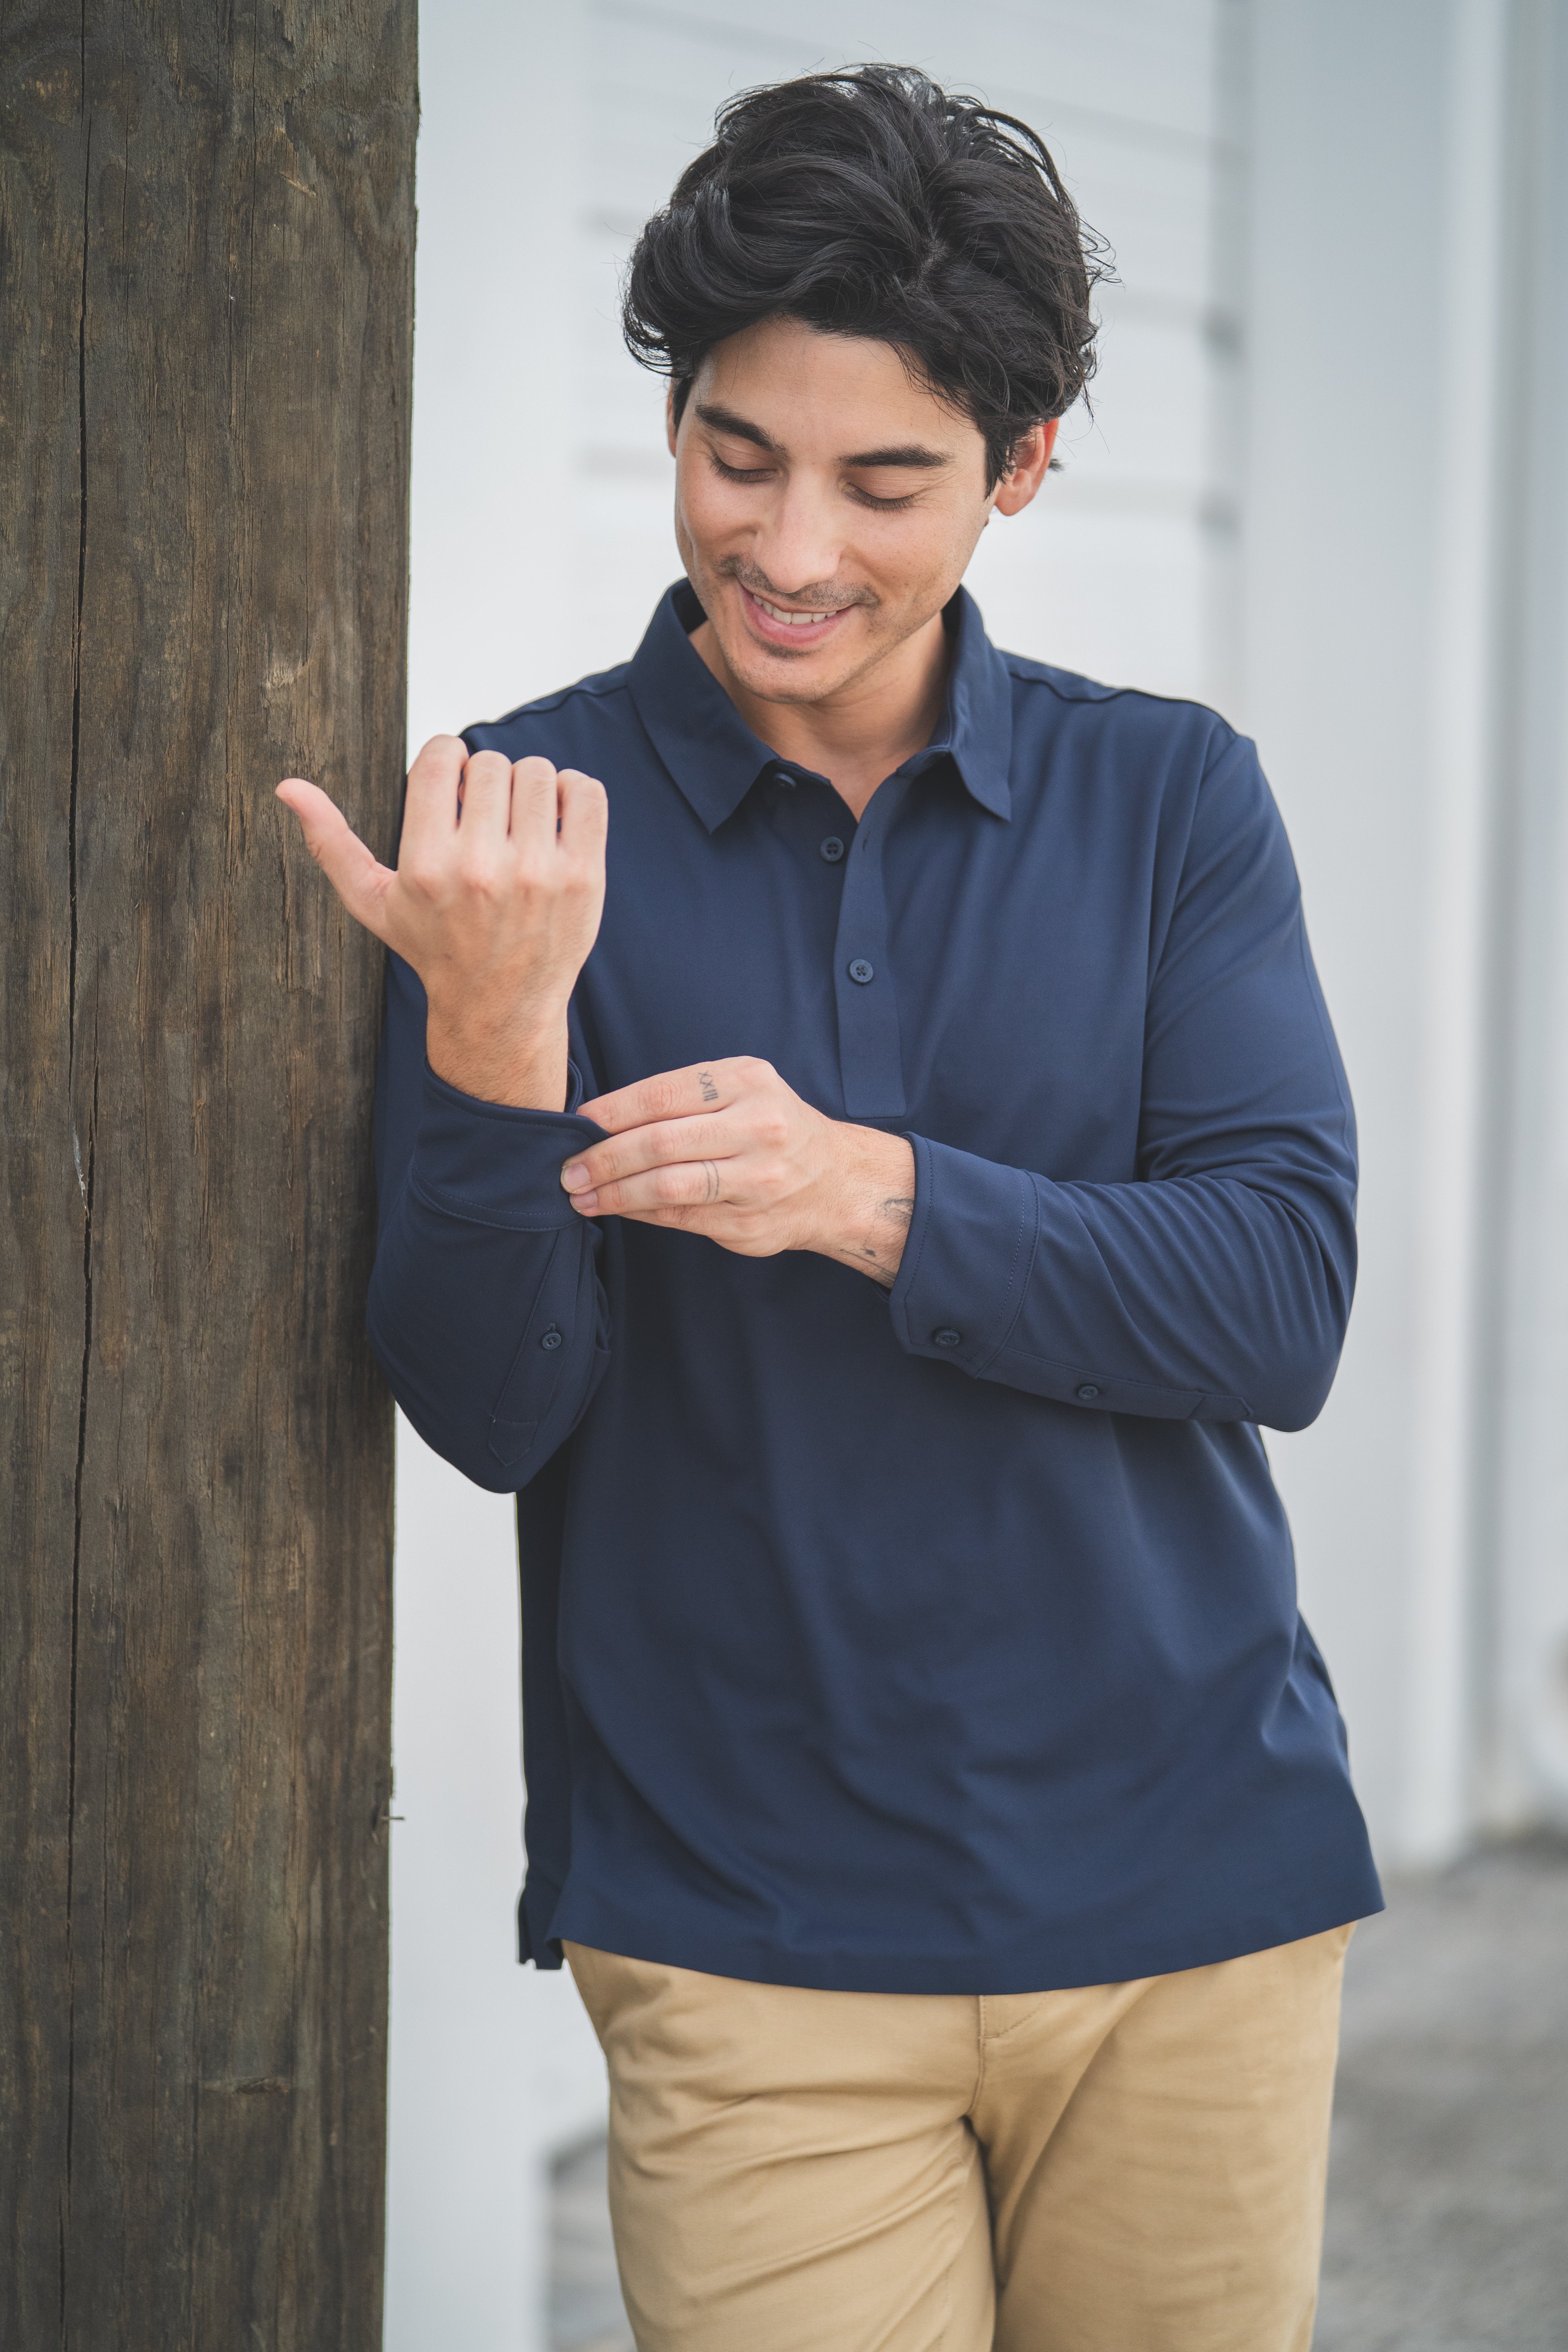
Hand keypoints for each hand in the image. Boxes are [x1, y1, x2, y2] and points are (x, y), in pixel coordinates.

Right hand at [277, 737, 606, 1108]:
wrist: (499, 1008)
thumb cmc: (434, 947)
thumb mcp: (372, 902)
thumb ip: (332, 842)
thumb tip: (288, 787)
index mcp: (427, 866)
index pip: (441, 757)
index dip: (444, 762)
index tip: (448, 790)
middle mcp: (482, 868)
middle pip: (490, 762)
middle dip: (484, 781)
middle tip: (482, 817)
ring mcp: (539, 873)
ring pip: (537, 772)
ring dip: (526, 786)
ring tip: (515, 821)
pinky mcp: (584, 878)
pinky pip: (585, 792)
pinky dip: (571, 793)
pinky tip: (552, 820)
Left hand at [562, 1057, 916, 1284]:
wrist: (835, 1181)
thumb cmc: (771, 1127)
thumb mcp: (741, 1090)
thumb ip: (683, 1099)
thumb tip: (600, 1121)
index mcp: (748, 1082)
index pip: (662, 1094)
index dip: (610, 1112)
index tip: (577, 1125)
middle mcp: (758, 1128)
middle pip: (660, 1143)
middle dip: (603, 1159)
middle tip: (568, 1170)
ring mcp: (758, 1179)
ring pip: (667, 1186)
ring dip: (614, 1193)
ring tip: (582, 1196)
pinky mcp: (750, 1223)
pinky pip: (680, 1218)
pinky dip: (640, 1214)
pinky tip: (617, 1208)